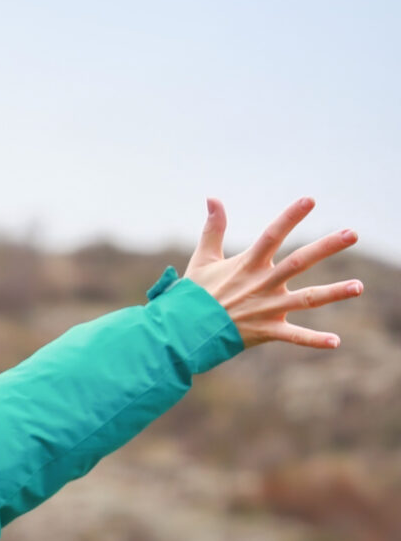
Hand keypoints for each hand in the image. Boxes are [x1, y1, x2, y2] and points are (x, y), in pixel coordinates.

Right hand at [185, 198, 362, 349]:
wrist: (182, 331)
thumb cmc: (193, 295)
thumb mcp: (202, 259)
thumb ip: (214, 228)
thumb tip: (213, 198)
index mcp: (247, 264)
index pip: (272, 235)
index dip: (290, 217)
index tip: (310, 200)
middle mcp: (261, 284)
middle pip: (299, 262)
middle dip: (326, 247)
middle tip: (352, 233)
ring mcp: (266, 308)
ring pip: (305, 299)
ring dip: (332, 293)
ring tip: (359, 286)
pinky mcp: (266, 330)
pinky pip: (293, 336)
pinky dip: (314, 341)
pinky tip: (336, 342)